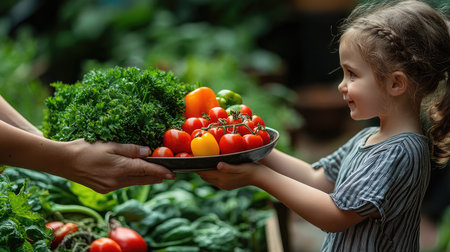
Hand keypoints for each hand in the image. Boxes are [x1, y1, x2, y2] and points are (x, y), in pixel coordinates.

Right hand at [61, 139, 175, 193]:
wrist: (64, 162)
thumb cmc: (86, 149)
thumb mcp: (110, 145)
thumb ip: (130, 149)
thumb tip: (147, 152)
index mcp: (121, 168)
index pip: (147, 171)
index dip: (162, 172)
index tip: (173, 173)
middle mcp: (118, 181)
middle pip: (143, 179)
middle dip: (157, 177)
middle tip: (170, 174)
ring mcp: (111, 187)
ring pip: (134, 183)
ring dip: (146, 179)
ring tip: (157, 175)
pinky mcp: (105, 190)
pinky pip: (124, 184)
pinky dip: (133, 179)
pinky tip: (136, 174)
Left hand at [197, 162, 264, 189]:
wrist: (260, 177)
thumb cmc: (250, 169)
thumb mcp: (240, 166)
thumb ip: (228, 167)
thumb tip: (218, 165)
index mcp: (223, 179)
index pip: (205, 173)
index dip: (198, 167)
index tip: (193, 159)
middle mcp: (221, 184)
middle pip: (205, 176)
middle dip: (200, 169)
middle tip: (195, 159)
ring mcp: (224, 185)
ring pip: (209, 179)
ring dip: (205, 172)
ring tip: (202, 162)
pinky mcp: (227, 185)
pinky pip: (215, 180)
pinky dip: (211, 174)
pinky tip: (212, 167)